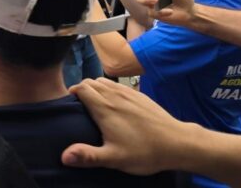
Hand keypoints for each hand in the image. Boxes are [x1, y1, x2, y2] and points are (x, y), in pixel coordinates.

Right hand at [62, 79, 197, 174]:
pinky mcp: (140, 95)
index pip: (82, 88)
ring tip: (95, 104)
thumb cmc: (144, 152)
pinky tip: (115, 104)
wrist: (176, 143)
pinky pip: (118, 85)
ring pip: (104, 81)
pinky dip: (110, 89)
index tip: (70, 104)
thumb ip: (88, 156)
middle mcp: (115, 95)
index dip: (73, 93)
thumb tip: (64, 156)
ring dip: (96, 87)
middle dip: (82, 89)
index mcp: (105, 108)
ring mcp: (129, 93)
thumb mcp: (114, 158)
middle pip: (91, 82)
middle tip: (80, 106)